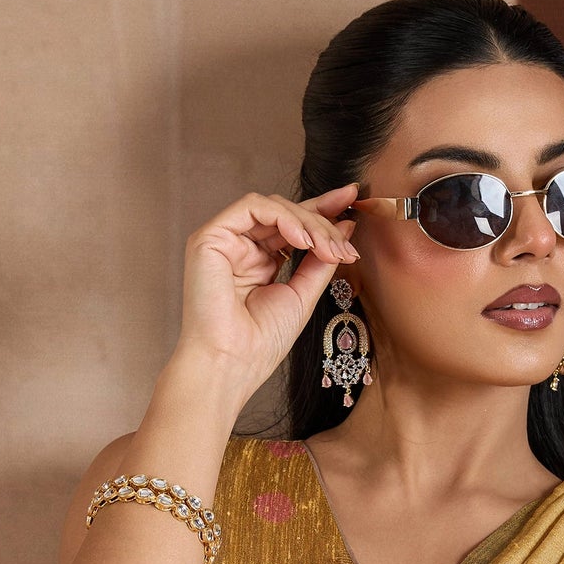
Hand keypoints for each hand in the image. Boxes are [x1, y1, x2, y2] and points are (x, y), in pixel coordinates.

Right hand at [174, 182, 360, 387]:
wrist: (231, 364)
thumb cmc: (261, 342)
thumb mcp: (303, 295)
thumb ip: (321, 262)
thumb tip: (345, 227)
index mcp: (260, 260)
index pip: (293, 226)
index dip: (323, 210)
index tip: (354, 199)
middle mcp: (240, 246)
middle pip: (286, 214)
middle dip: (322, 222)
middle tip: (345, 246)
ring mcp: (224, 240)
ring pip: (272, 207)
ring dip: (307, 222)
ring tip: (327, 248)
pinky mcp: (209, 236)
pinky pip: (252, 207)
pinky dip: (283, 217)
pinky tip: (303, 239)